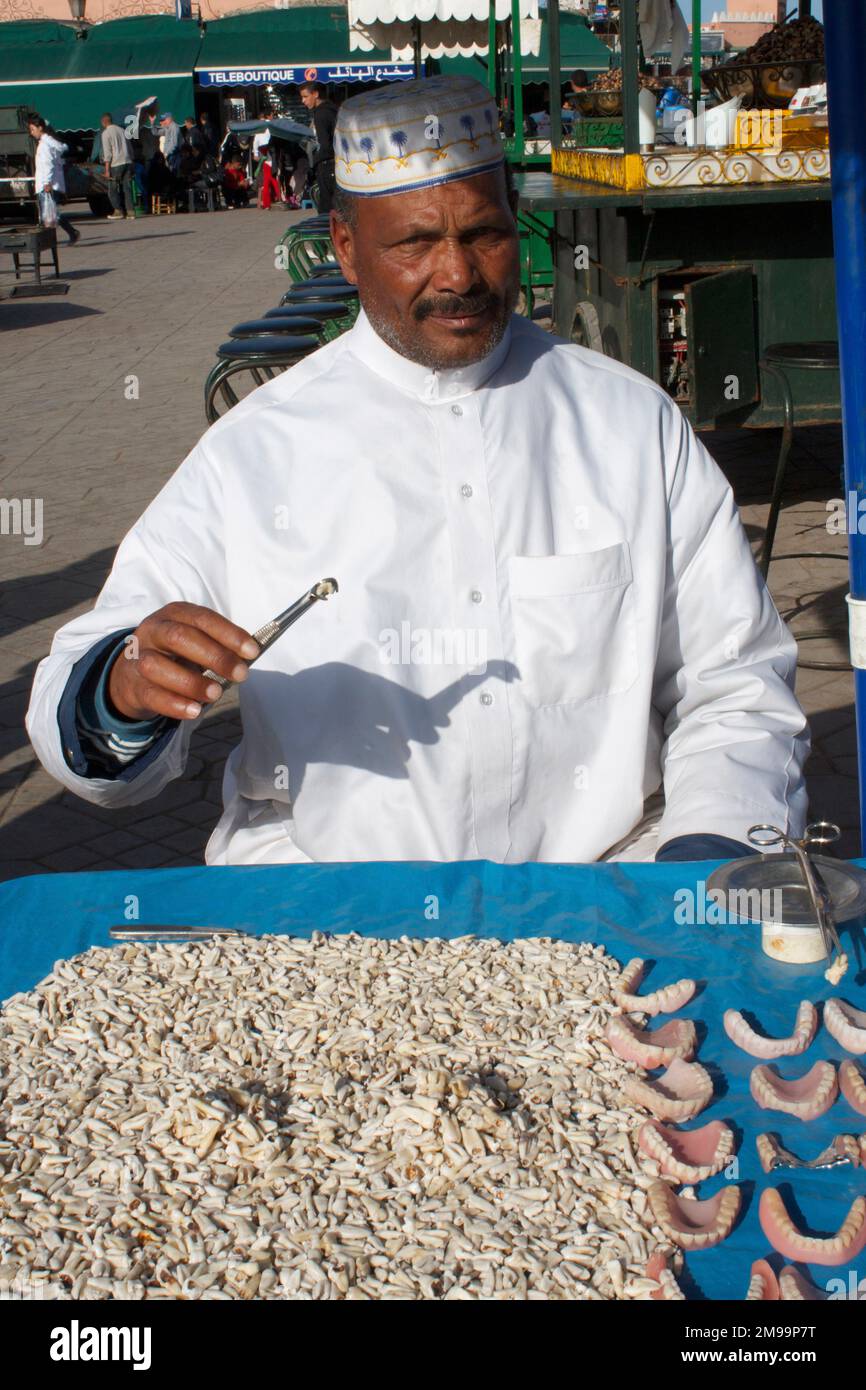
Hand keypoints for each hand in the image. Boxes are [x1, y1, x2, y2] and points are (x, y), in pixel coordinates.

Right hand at [107, 602, 259, 721]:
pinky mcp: (132, 685)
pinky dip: (174, 704)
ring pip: (157, 666)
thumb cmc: (175, 655)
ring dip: (191, 681)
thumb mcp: (195, 643)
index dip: (228, 634)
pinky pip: (151, 694)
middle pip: (179, 638)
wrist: (133, 674)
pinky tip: (194, 710)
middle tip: (241, 674)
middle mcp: (153, 631)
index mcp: (174, 615)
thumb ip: (218, 647)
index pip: (202, 619)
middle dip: (215, 656)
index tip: (252, 651)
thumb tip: (248, 659)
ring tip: (216, 694)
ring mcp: (138, 657)